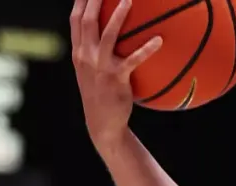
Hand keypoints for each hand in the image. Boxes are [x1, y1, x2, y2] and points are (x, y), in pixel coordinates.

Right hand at [70, 0, 161, 147]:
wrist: (103, 123)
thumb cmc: (103, 94)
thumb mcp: (93, 71)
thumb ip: (96, 52)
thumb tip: (111, 34)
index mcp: (79, 52)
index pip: (75, 20)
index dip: (81, 1)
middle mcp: (85, 56)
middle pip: (86, 20)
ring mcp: (99, 67)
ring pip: (107, 35)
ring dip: (117, 15)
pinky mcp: (116, 79)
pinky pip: (133, 60)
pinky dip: (146, 49)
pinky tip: (160, 40)